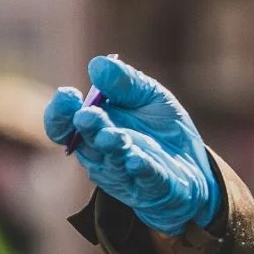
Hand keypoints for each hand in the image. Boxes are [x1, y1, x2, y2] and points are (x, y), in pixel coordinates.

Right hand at [44, 56, 219, 235]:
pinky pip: (144, 180)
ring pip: (113, 161)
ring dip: (111, 148)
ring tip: (113, 136)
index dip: (59, 113)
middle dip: (88, 127)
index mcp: (92, 129)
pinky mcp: (150, 189)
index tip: (68, 95)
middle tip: (87, 115)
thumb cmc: (161, 128)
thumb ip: (125, 83)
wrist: (194, 165)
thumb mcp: (149, 96)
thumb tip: (97, 65)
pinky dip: (140, 171)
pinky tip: (137, 161)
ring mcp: (123, 174)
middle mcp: (101, 154)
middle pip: (86, 142)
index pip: (62, 126)